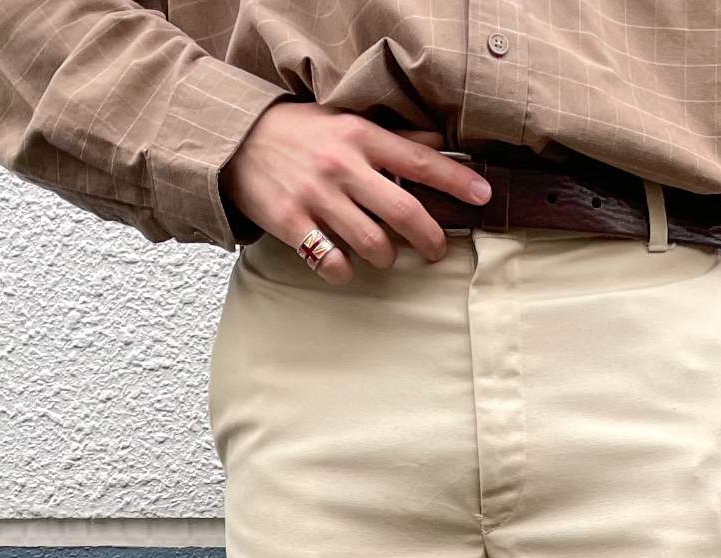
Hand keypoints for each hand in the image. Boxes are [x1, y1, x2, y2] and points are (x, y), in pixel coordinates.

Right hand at [222, 102, 491, 282]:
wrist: (236, 139)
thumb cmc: (299, 133)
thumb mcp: (345, 123)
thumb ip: (391, 139)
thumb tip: (436, 144)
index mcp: (360, 138)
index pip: (420, 162)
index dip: (457, 181)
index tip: (484, 196)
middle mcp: (342, 167)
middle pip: (405, 213)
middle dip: (430, 239)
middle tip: (437, 250)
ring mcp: (316, 197)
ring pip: (374, 245)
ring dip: (386, 258)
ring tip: (383, 254)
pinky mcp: (291, 223)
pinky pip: (332, 263)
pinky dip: (343, 271)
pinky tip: (342, 263)